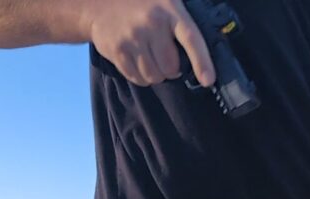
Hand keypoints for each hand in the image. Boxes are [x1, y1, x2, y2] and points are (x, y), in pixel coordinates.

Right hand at [82, 0, 214, 86]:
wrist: (101, 3)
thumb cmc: (142, 4)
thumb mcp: (166, 1)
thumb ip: (182, 22)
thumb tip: (198, 56)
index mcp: (170, 11)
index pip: (192, 39)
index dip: (202, 62)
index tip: (208, 80)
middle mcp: (151, 24)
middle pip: (170, 66)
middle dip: (171, 70)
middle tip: (166, 60)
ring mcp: (133, 38)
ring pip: (153, 76)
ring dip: (155, 74)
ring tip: (150, 59)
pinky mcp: (117, 50)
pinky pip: (136, 78)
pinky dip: (141, 77)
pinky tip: (139, 62)